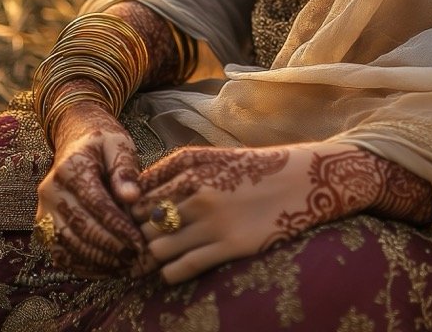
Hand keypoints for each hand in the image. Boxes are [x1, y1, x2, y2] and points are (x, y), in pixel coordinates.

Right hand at [36, 101, 153, 276]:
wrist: (76, 142)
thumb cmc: (103, 144)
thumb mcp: (119, 145)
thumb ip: (125, 170)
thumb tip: (132, 197)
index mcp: (69, 168)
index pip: (95, 203)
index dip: (118, 225)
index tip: (139, 241)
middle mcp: (50, 191)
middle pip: (80, 228)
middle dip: (110, 247)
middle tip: (136, 259)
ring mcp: (43, 211)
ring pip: (68, 245)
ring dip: (97, 260)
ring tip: (126, 266)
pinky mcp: (44, 228)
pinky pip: (61, 254)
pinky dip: (84, 266)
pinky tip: (108, 269)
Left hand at [135, 141, 431, 283]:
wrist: (302, 180)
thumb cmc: (255, 169)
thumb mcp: (214, 158)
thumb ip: (177, 172)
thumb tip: (139, 194)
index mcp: (189, 164)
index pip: (138, 193)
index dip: (130, 212)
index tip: (132, 222)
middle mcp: (196, 189)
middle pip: (144, 223)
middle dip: (137, 237)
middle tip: (139, 248)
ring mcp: (212, 219)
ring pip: (157, 248)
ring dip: (152, 257)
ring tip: (159, 260)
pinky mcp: (228, 245)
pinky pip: (180, 268)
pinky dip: (170, 273)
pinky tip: (177, 269)